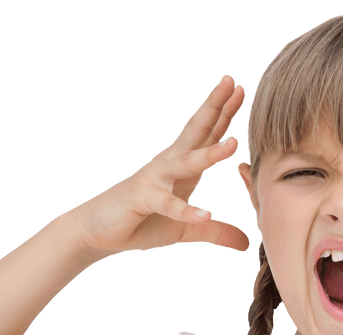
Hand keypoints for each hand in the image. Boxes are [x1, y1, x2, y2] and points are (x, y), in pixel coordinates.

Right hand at [72, 74, 250, 255]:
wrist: (96, 231)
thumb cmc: (141, 222)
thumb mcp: (185, 230)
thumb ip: (215, 232)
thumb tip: (245, 243)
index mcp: (181, 166)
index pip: (207, 134)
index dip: (224, 113)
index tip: (242, 89)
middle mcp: (168, 165)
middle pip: (196, 132)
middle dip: (215, 108)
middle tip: (232, 83)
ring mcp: (153, 180)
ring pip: (185, 164)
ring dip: (210, 155)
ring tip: (234, 144)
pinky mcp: (142, 200)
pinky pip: (166, 205)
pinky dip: (185, 210)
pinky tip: (203, 214)